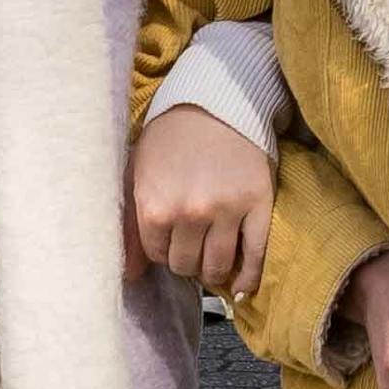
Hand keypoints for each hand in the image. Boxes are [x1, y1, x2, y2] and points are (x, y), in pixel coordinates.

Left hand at [126, 99, 274, 293]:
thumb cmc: (171, 136)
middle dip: (186, 261)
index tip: (171, 240)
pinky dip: (250, 277)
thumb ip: (130, 224)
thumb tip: (130, 276)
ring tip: (213, 260)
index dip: (163, 250)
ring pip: (217, 267)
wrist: (216, 101)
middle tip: (192, 248)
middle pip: (186, 265)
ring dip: (213, 271)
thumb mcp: (138, 173)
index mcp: (154, 206)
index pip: (156, 255)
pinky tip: (243, 286)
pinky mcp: (258, 205)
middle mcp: (188, 214)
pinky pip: (256, 255)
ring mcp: (226, 211)